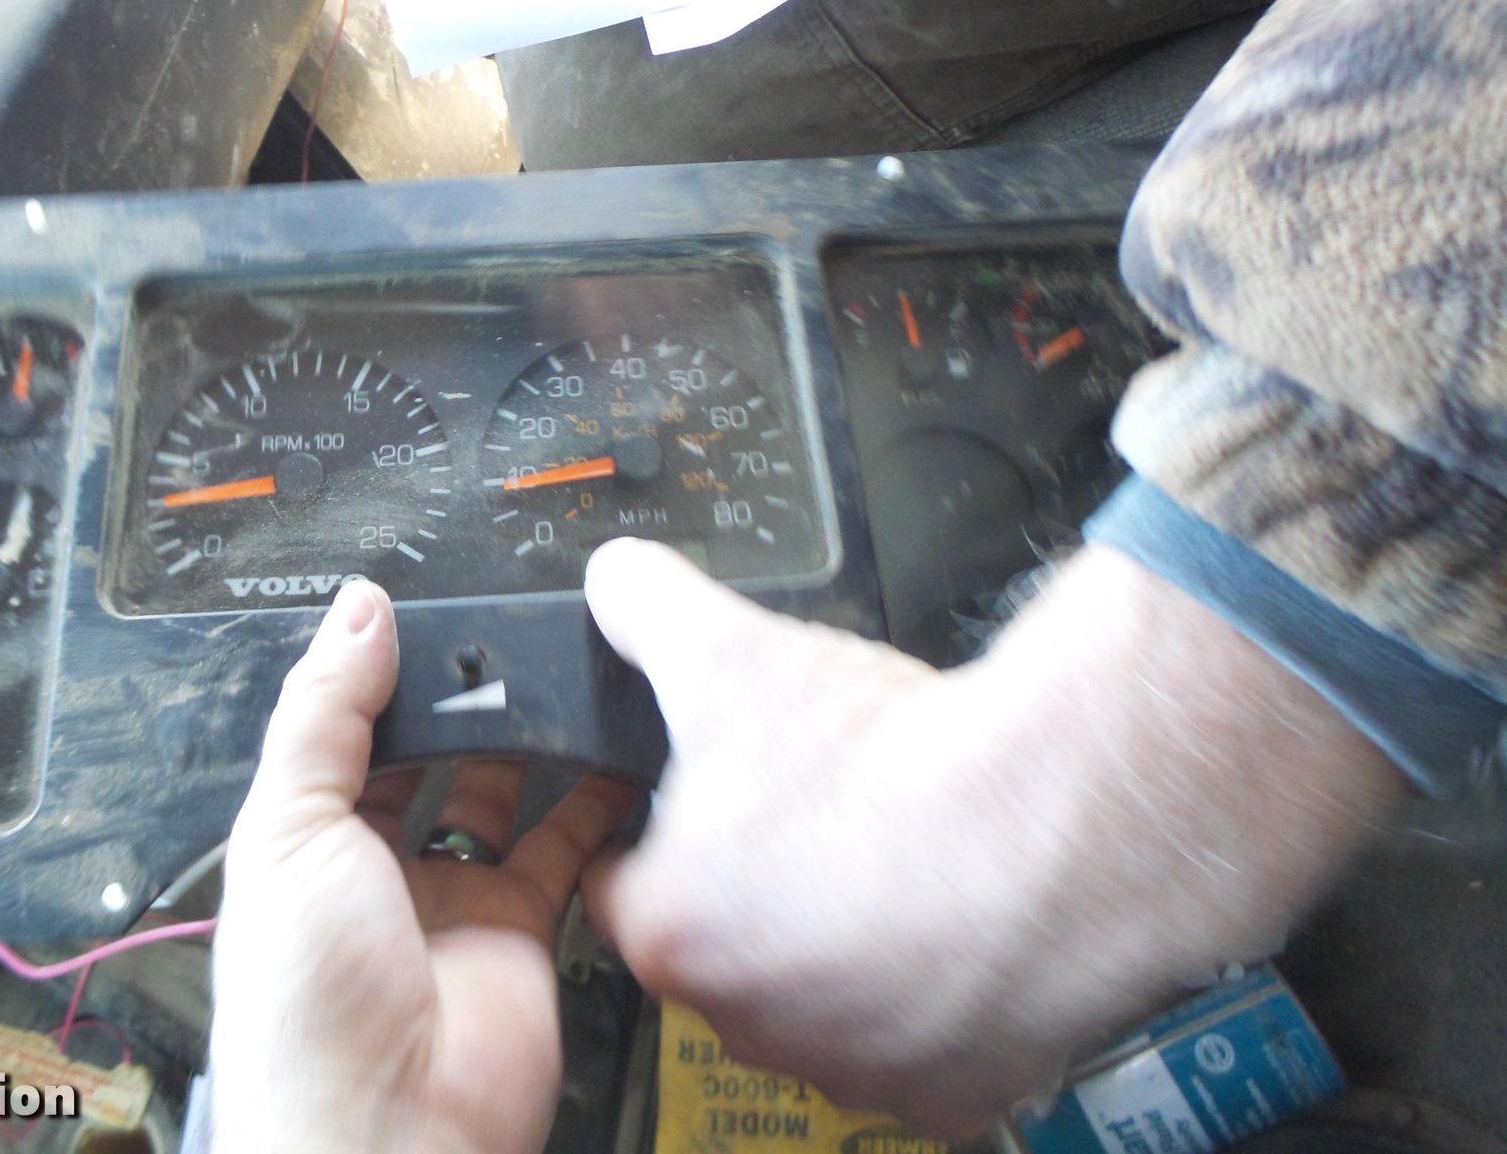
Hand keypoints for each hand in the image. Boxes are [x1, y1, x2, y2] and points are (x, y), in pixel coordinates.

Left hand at [209, 580, 637, 1153]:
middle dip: (462, 701)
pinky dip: (592, 803)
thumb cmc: (307, 1009)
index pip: (343, 732)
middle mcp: (375, 868)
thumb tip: (358, 614)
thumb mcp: (287, 832)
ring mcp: (453, 899)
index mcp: (301, 841)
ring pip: (500, 791)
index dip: (381, 677)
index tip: (426, 619)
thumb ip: (323, 715)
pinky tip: (608, 752)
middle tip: (504, 641)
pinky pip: (565, 849)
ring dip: (529, 738)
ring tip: (560, 675)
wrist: (386, 1135)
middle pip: (428, 755)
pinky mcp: (524, 928)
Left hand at [580, 538, 1403, 1132]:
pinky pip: (918, 1039)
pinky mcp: (948, 1094)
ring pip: (816, 996)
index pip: (619, 882)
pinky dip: (931, 988)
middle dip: (753, 885)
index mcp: (673, 934)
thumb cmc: (894, 758)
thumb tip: (616, 582)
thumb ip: (641, 604)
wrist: (1060, 819)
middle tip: (812, 812)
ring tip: (891, 852)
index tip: (702, 795)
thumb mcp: (732, 646)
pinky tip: (954, 913)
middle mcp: (748, 1025)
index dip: (653, 825)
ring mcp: (851, 1067)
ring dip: (840, 940)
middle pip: (722, 946)